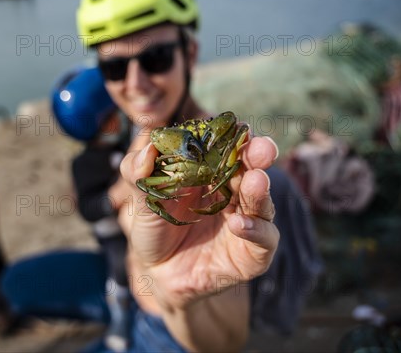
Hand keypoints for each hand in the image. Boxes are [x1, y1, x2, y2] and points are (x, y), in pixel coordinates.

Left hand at [119, 132, 279, 309]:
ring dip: (259, 190)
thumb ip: (137, 172)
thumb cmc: (155, 228)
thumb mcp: (141, 198)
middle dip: (259, 155)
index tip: (238, 127)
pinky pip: (263, 239)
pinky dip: (255, 229)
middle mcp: (235, 191)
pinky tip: (239, 224)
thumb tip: (148, 146)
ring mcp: (247, 220)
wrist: (159, 272)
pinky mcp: (252, 252)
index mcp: (212, 172)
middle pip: (253, 169)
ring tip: (255, 180)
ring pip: (262, 201)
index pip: (228, 148)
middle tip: (261, 148)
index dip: (235, 137)